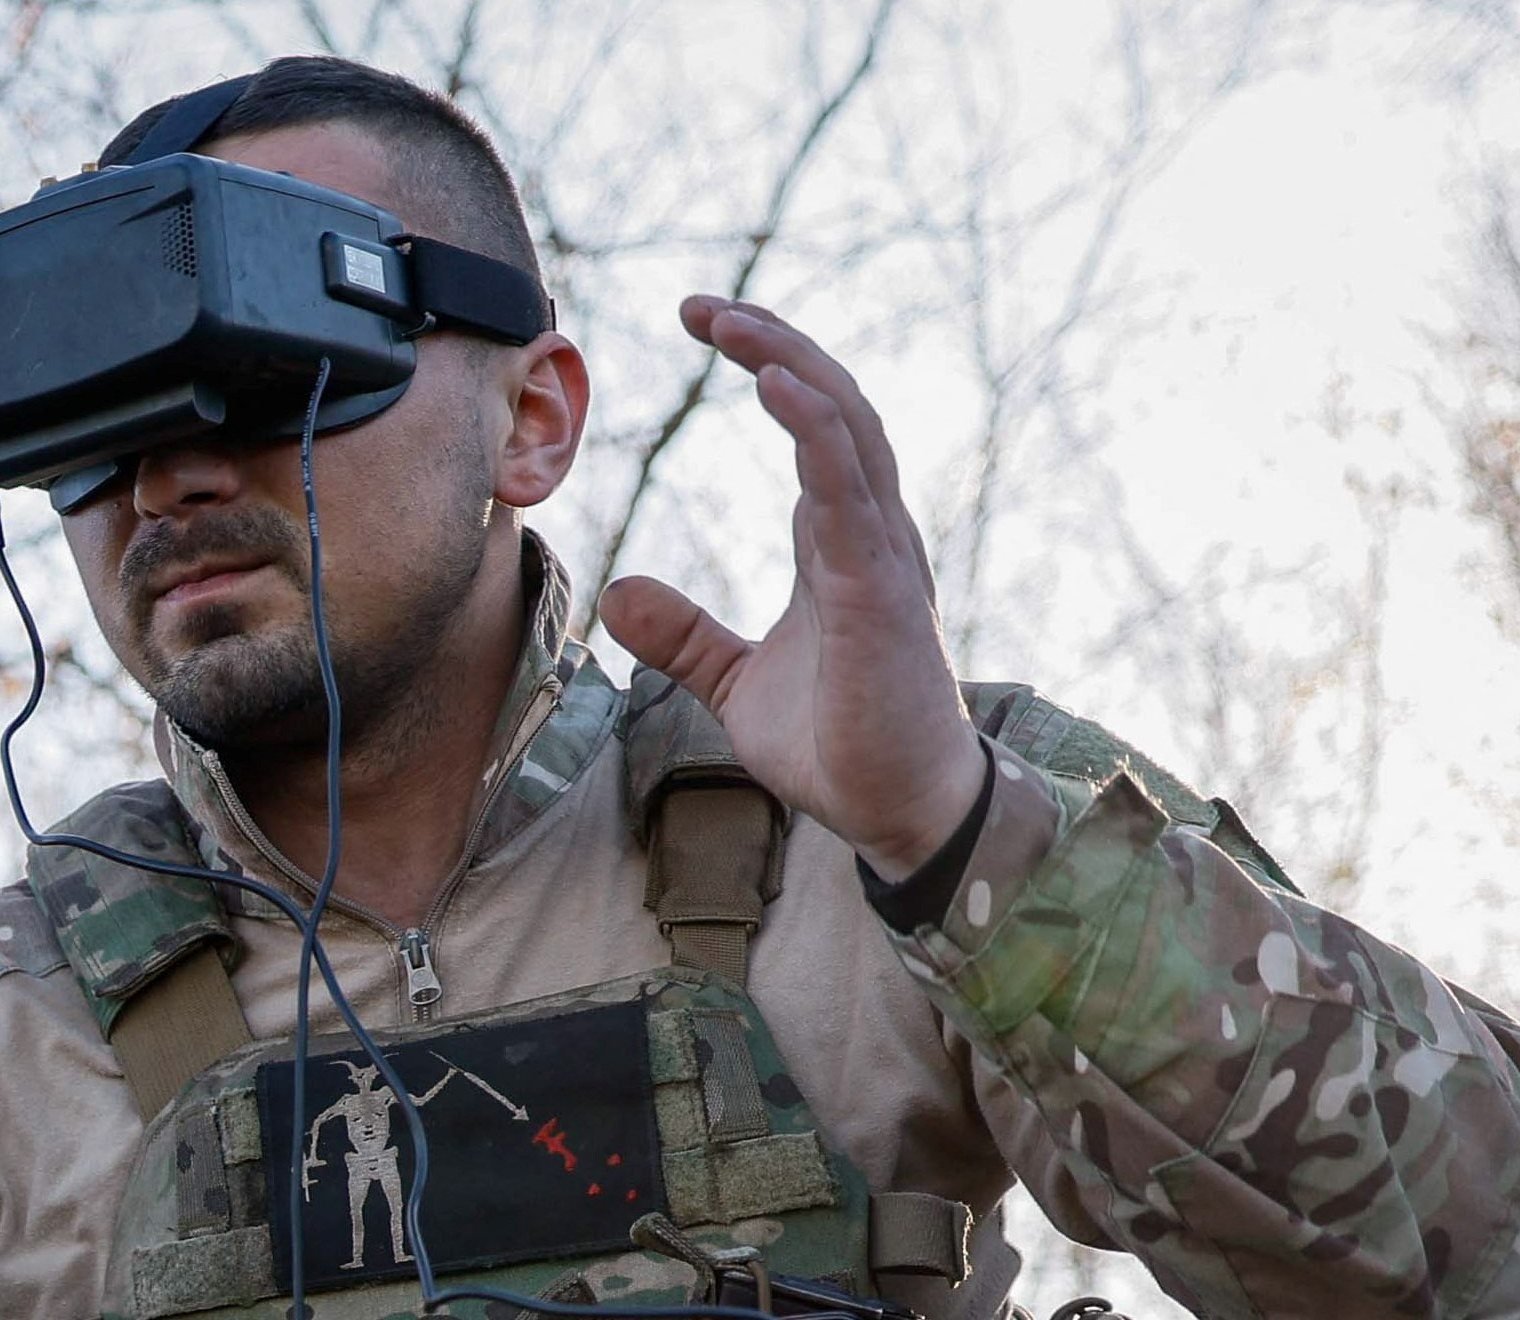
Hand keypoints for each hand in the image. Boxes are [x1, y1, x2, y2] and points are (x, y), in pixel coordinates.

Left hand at [600, 296, 985, 879]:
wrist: (900, 812)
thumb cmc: (840, 744)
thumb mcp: (737, 682)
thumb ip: (686, 635)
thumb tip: (619, 593)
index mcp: (840, 541)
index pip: (813, 422)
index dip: (768, 364)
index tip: (706, 323)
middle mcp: (869, 532)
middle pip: (832, 402)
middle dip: (771, 343)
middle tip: (702, 307)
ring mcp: (881, 556)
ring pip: (846, 429)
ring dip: (790, 365)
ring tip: (733, 325)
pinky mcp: (879, 592)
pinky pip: (850, 493)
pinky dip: (817, 433)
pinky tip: (778, 389)